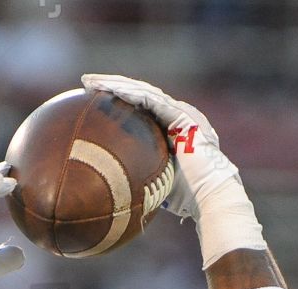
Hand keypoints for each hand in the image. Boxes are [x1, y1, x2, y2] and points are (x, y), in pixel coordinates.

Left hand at [81, 74, 262, 266]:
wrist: (210, 197)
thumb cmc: (186, 198)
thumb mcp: (156, 183)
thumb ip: (141, 176)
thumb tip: (114, 189)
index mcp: (172, 130)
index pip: (141, 109)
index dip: (119, 101)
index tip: (93, 100)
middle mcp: (178, 117)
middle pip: (140, 95)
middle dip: (112, 86)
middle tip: (86, 83)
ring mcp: (182, 114)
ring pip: (144, 93)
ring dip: (117, 84)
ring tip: (91, 81)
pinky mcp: (184, 116)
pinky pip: (153, 101)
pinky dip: (132, 94)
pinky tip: (112, 89)